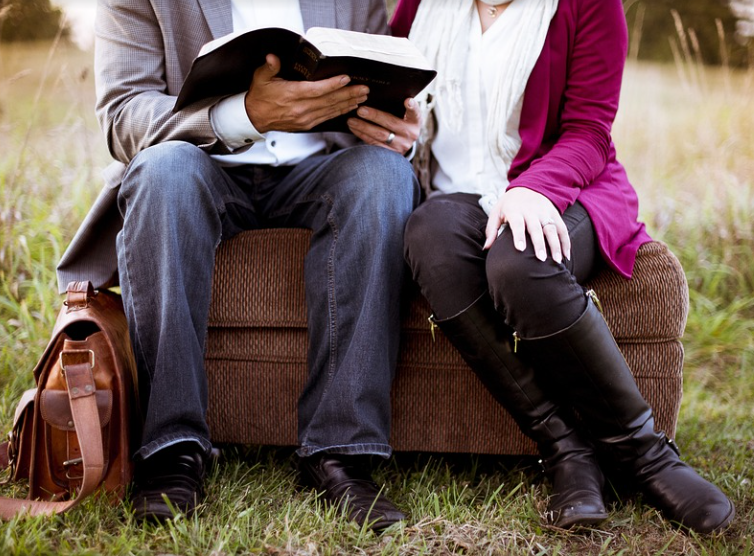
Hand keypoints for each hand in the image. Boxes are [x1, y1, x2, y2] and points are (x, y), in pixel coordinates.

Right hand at [244, 54, 369, 132]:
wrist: (255, 117)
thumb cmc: (260, 96)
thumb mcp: (261, 77)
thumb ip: (269, 67)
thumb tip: (273, 58)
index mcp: (291, 95)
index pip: (317, 90)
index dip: (333, 85)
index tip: (346, 79)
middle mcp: (301, 109)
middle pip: (329, 101)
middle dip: (349, 94)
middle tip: (364, 89)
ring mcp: (305, 118)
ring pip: (331, 111)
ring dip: (348, 104)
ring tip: (362, 97)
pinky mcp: (307, 125)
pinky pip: (327, 118)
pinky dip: (340, 112)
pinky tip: (349, 107)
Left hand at [345, 97, 420, 154]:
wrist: (402, 144)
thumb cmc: (401, 123)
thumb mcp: (405, 116)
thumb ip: (398, 107)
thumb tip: (382, 93)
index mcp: (414, 122)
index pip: (415, 113)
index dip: (412, 107)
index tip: (407, 101)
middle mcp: (409, 134)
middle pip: (391, 123)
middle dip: (374, 116)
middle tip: (360, 110)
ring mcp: (400, 146)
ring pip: (380, 136)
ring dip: (363, 127)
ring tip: (351, 120)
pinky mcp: (389, 154)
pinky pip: (373, 144)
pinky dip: (362, 135)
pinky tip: (353, 128)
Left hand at [483, 187, 570, 263]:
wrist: (528, 186)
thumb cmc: (509, 204)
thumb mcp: (497, 212)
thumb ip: (491, 229)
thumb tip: (486, 247)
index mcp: (515, 210)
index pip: (517, 224)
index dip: (519, 236)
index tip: (520, 249)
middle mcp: (531, 211)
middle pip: (536, 229)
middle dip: (539, 244)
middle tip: (540, 259)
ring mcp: (545, 213)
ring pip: (552, 229)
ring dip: (555, 245)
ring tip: (556, 261)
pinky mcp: (555, 214)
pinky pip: (562, 228)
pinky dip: (566, 242)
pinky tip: (566, 256)